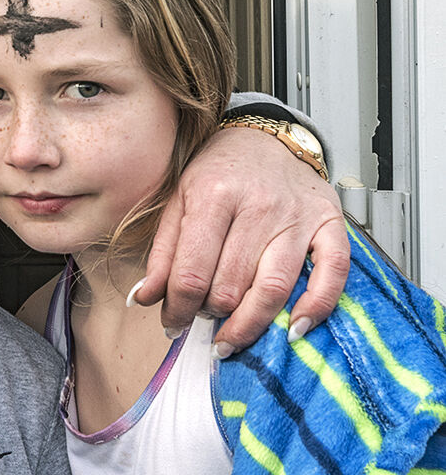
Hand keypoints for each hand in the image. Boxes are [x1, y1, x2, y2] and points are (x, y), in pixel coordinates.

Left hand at [137, 124, 348, 351]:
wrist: (267, 136)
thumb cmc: (221, 170)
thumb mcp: (180, 198)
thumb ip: (162, 251)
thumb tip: (144, 298)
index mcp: (213, 194)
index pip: (191, 272)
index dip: (178, 310)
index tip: (172, 325)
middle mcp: (258, 205)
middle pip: (230, 286)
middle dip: (211, 314)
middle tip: (203, 320)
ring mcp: (297, 216)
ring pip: (273, 288)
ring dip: (249, 325)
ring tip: (231, 339)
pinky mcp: (329, 224)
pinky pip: (331, 274)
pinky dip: (316, 307)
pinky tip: (296, 328)